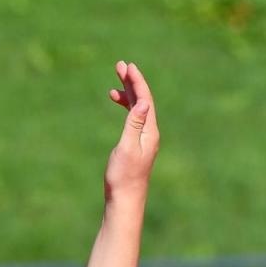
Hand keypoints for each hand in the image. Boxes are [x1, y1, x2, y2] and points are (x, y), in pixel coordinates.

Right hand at [104, 61, 159, 197]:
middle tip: (120, 66)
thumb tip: (142, 103)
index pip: (145, 100)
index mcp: (149, 132)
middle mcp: (150, 133)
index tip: (128, 66)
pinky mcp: (137, 146)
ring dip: (128, 95)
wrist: (125, 200)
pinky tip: (118, 105)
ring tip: (115, 84)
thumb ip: (134, 124)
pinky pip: (134, 119)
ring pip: (138, 109)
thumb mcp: (127, 148)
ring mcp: (144, 139)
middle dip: (132, 83)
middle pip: (142, 101)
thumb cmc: (123, 177)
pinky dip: (126, 108)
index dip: (137, 82)